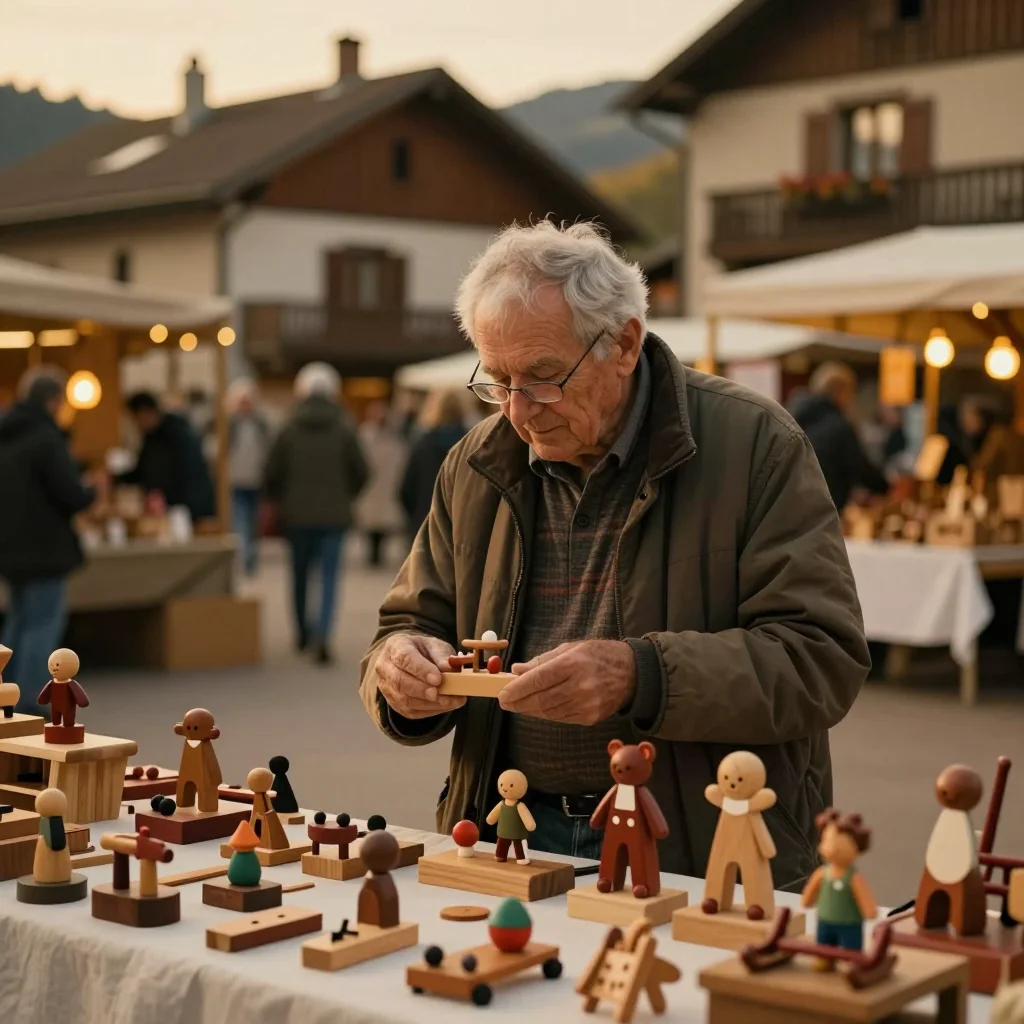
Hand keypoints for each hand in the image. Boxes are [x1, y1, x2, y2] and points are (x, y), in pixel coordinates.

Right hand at [375, 633, 465, 719]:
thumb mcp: (434, 645)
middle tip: (441, 693)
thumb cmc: (423, 650)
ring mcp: (386, 687)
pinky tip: (445, 705)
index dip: (421, 670)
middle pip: (399, 682)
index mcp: (395, 646)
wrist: (411, 659)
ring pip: (404, 700)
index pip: (404, 658)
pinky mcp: (393, 703)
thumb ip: (442, 655)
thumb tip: (449, 668)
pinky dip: (430, 710)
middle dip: (422, 690)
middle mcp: (385, 667)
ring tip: (452, 701)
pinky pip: (410, 711)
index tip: (438, 678)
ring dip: (429, 703)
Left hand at [498, 640, 635, 724]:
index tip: (502, 693)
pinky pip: (561, 718)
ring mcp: (587, 705)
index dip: (517, 689)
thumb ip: (542, 661)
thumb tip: (517, 670)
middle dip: (518, 702)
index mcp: (574, 663)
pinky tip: (537, 708)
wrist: (633, 673)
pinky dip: (546, 714)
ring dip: (530, 709)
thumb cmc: (599, 655)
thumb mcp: (571, 648)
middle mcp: (580, 686)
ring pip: (548, 712)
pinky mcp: (590, 718)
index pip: (538, 680)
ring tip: (518, 704)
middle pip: (540, 699)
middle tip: (505, 702)